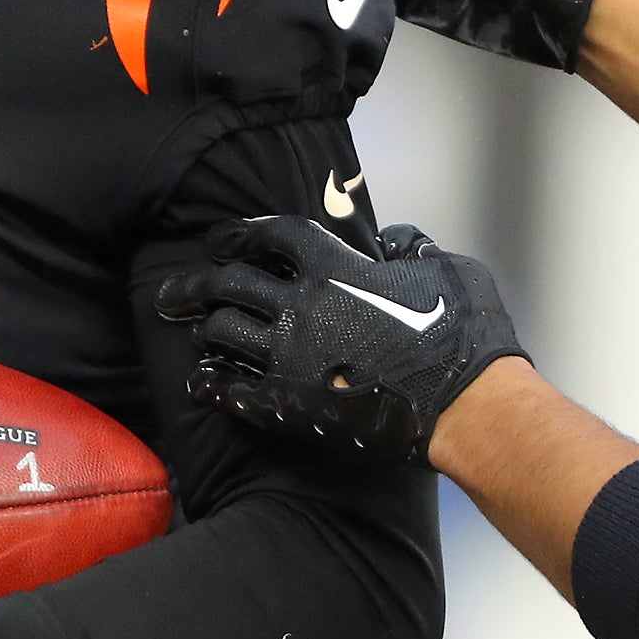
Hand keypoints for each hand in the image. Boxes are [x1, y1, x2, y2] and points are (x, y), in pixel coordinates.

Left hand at [158, 214, 527, 462]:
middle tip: (171, 293)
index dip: (239, 234)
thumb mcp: (449, 269)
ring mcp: (290, 355)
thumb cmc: (465, 333)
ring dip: (205, 330)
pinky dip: (211, 385)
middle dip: (194, 284)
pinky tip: (200, 384)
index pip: (269, 236)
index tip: (219, 240)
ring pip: (222, 332)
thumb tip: (398, 242)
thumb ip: (416, 249)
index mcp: (334, 267)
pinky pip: (232, 390)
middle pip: (227, 282)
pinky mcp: (289, 401)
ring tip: (194, 332)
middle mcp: (300, 305)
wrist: (467, 404)